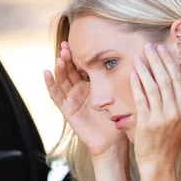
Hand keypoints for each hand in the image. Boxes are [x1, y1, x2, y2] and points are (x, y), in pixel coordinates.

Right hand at [43, 41, 127, 157]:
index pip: (83, 65)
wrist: (112, 141)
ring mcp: (72, 99)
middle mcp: (81, 90)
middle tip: (68, 45)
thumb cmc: (119, 118)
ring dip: (60, 67)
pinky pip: (56, 96)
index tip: (79, 40)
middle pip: (70, 69)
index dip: (80, 54)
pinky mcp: (67, 109)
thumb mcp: (120, 95)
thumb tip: (133, 57)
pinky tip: (46, 72)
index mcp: (93, 84)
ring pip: (62, 79)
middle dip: (68, 56)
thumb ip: (120, 80)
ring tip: (61, 56)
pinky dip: (50, 84)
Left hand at [131, 43, 180, 169]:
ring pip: (153, 86)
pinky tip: (133, 73)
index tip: (162, 50)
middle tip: (148, 47)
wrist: (159, 163)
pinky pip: (142, 98)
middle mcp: (176, 112)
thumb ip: (180, 102)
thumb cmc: (169, 141)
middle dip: (157, 60)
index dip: (169, 63)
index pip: (178, 80)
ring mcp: (162, 117)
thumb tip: (177, 80)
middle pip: (166, 79)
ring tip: (138, 56)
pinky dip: (137, 84)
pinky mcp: (147, 122)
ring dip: (145, 69)